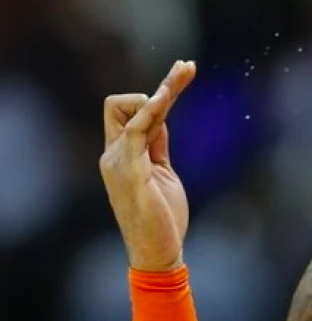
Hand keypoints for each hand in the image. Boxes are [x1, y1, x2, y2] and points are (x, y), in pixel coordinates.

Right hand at [99, 60, 196, 271]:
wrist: (158, 252)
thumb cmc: (163, 217)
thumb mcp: (163, 172)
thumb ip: (158, 145)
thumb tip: (161, 119)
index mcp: (124, 153)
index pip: (137, 111)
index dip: (162, 92)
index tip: (186, 71)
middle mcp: (114, 153)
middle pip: (125, 103)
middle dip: (163, 85)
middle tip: (189, 68)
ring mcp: (118, 161)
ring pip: (130, 110)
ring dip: (162, 91)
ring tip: (184, 74)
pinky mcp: (128, 171)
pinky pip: (134, 131)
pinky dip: (149, 111)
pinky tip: (164, 98)